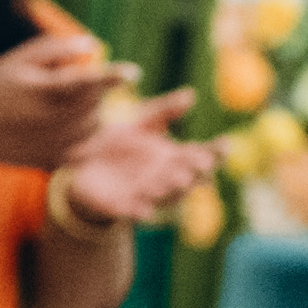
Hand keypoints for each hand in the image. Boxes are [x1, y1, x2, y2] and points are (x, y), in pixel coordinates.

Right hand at [0, 25, 124, 168]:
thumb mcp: (17, 61)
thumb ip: (53, 49)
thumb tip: (92, 45)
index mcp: (40, 92)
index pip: (84, 82)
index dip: (111, 76)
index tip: (133, 72)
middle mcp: (49, 121)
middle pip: (95, 101)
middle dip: (93, 88)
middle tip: (70, 84)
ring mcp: (54, 145)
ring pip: (95, 124)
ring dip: (91, 110)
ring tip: (65, 104)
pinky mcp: (55, 162)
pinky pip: (90, 146)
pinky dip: (89, 134)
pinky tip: (73, 125)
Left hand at [52, 90, 204, 227]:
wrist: (83, 167)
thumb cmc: (117, 146)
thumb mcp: (140, 123)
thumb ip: (164, 111)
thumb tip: (191, 94)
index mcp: (172, 158)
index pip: (202, 156)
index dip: (216, 152)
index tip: (225, 142)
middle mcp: (165, 178)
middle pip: (189, 178)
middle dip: (197, 172)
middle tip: (202, 164)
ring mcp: (147, 195)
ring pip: (166, 196)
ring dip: (173, 190)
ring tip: (178, 182)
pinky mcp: (124, 207)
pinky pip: (135, 212)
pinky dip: (142, 212)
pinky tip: (146, 211)